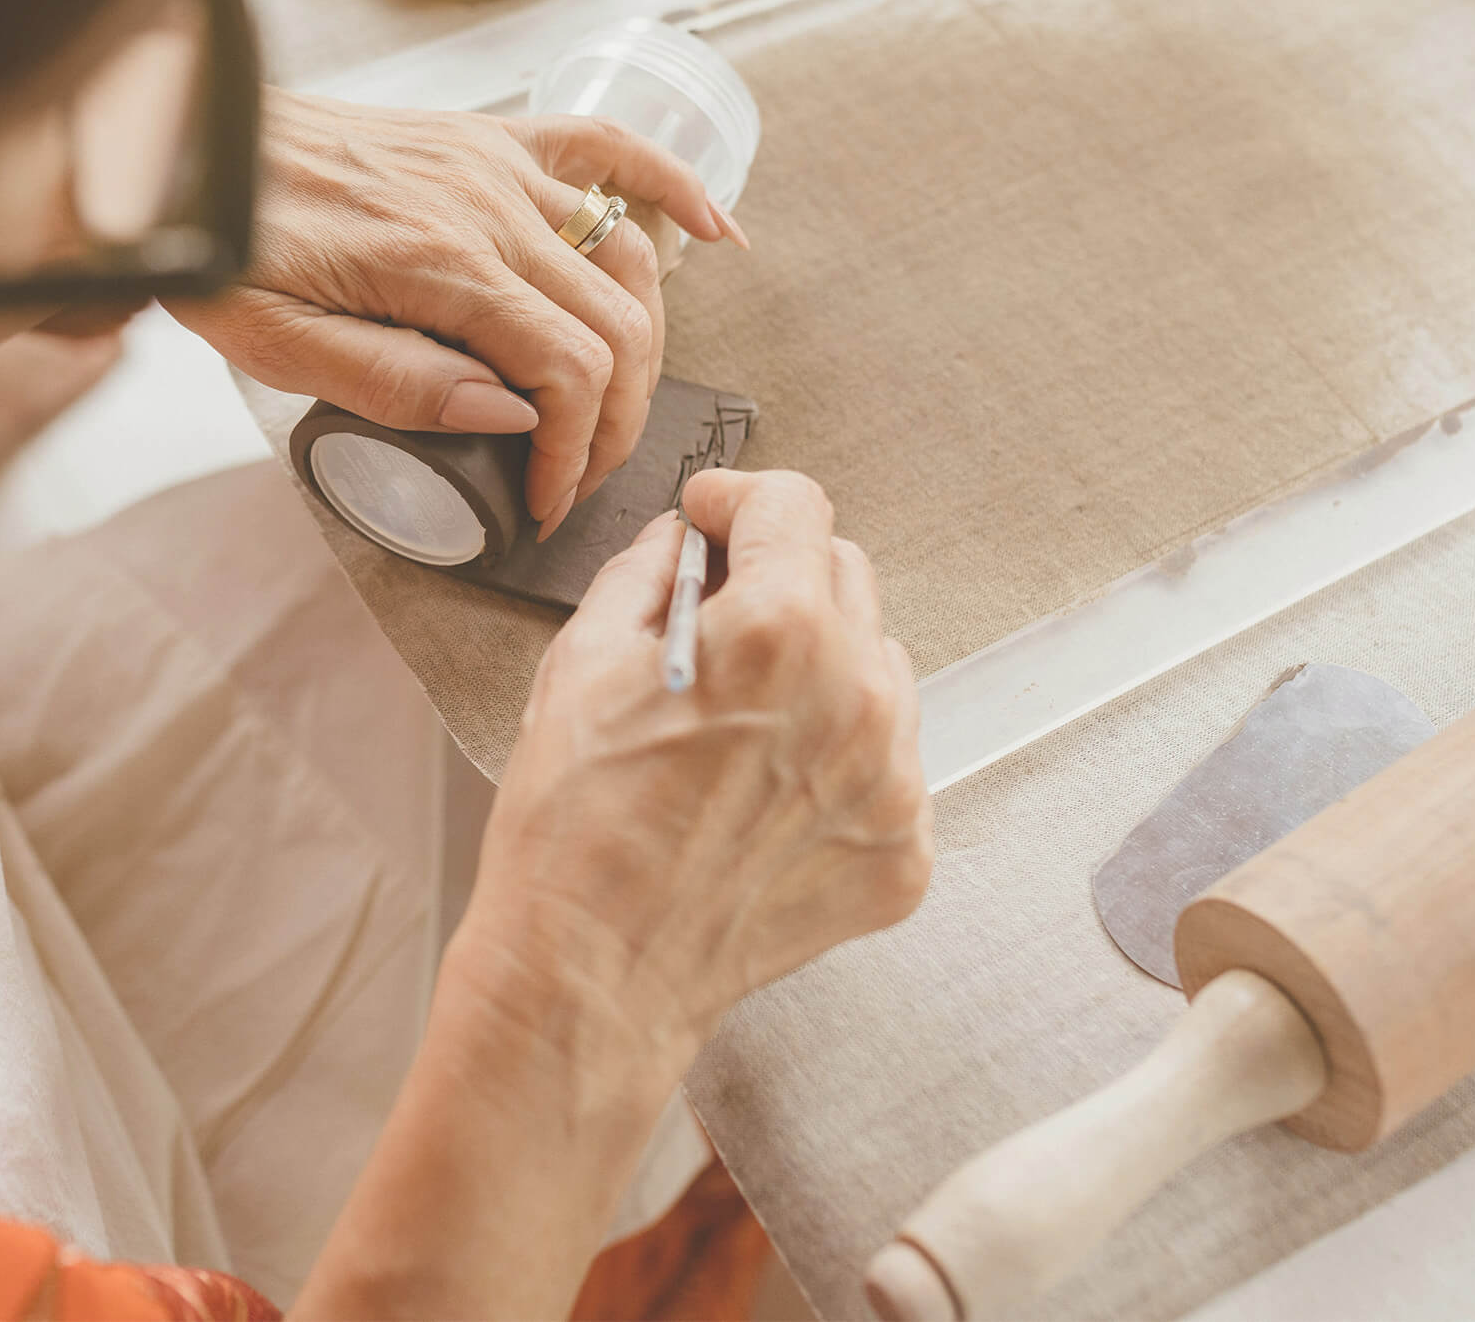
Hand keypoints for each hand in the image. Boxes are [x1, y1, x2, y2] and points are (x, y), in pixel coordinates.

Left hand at [170, 88, 742, 533]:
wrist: (193, 147)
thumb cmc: (226, 249)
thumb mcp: (279, 345)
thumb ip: (396, 384)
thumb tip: (511, 412)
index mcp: (438, 263)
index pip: (565, 369)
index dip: (574, 452)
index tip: (544, 501)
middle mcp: (486, 204)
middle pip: (615, 324)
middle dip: (615, 420)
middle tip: (576, 478)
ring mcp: (497, 162)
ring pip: (628, 256)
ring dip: (643, 340)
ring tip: (612, 408)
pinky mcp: (492, 136)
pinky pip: (608, 149)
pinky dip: (675, 185)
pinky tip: (720, 231)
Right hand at [455, 468, 932, 1058]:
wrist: (591, 975)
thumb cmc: (572, 831)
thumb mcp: (581, 662)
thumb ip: (648, 573)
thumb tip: (684, 542)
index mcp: (776, 631)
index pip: (795, 506)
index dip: (740, 500)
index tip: (716, 518)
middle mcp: (855, 696)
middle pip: (845, 576)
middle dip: (781, 579)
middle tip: (717, 622)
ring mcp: (890, 780)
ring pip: (878, 668)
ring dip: (821, 668)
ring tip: (743, 720)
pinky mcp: (902, 850)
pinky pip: (888, 763)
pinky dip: (838, 759)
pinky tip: (766, 790)